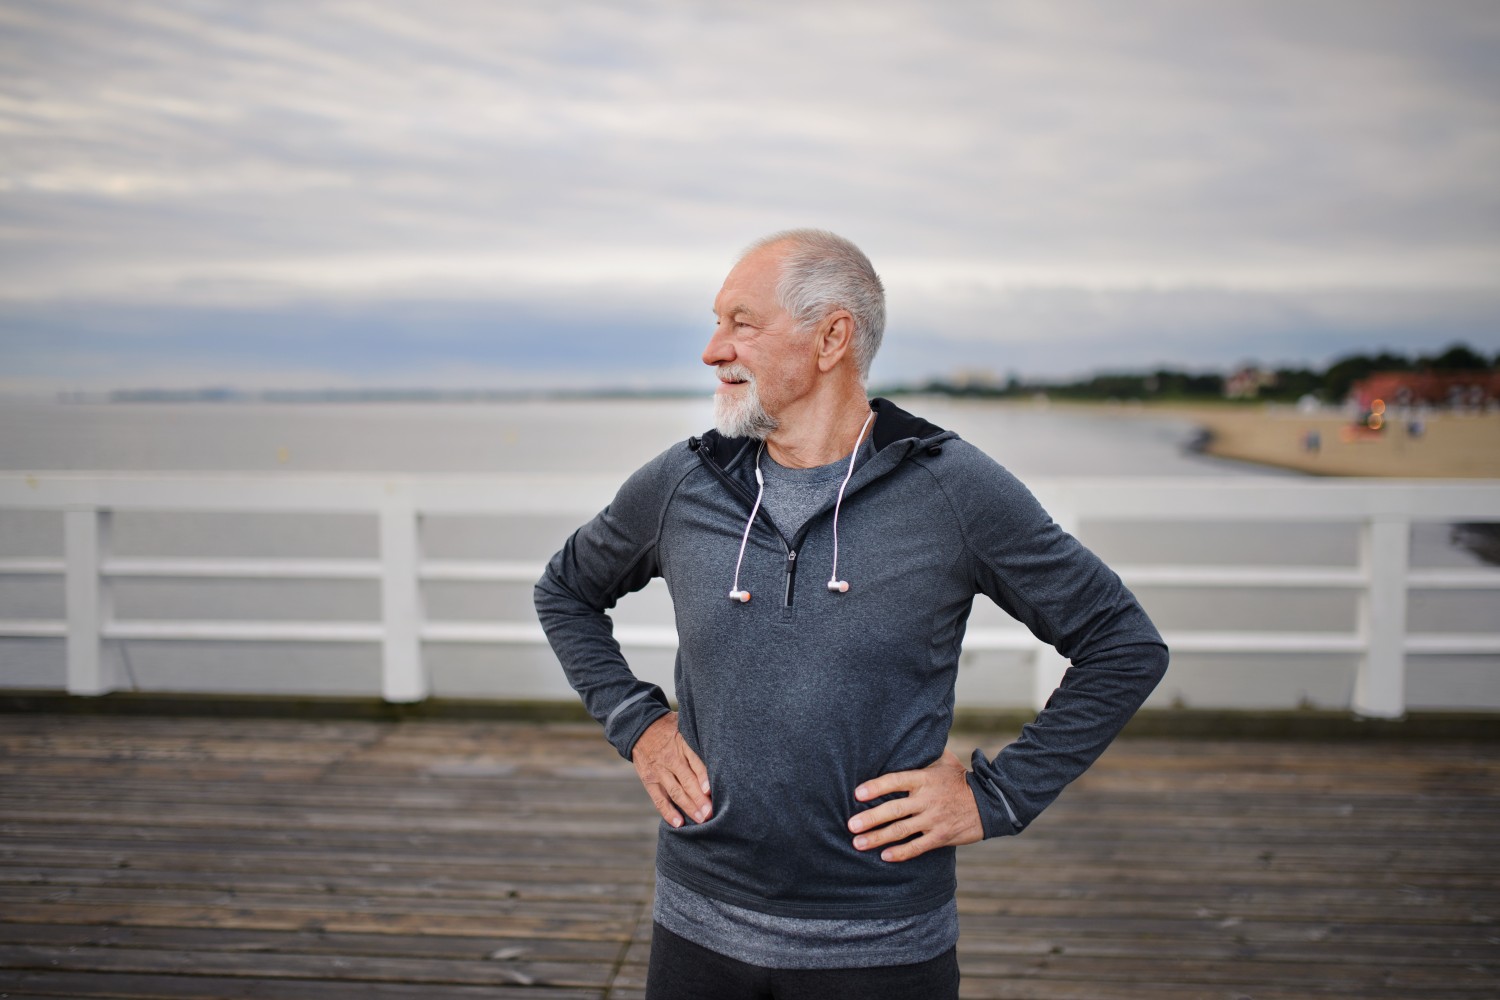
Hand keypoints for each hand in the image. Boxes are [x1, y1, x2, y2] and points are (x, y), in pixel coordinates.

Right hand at [631, 712, 711, 828]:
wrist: (639, 727)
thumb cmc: (670, 727)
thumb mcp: (684, 724)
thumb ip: (699, 737)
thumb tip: (723, 745)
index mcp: (682, 743)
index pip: (694, 761)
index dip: (702, 776)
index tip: (710, 790)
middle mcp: (670, 758)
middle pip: (687, 780)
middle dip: (699, 798)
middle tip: (710, 812)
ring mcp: (659, 771)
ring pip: (675, 792)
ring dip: (688, 807)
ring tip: (701, 819)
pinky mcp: (649, 780)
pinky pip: (658, 798)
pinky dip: (668, 812)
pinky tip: (678, 823)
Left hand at [848, 750, 982, 861]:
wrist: (990, 803)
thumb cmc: (962, 779)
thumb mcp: (946, 761)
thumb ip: (926, 751)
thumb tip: (911, 734)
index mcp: (925, 779)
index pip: (895, 781)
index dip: (875, 787)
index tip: (857, 794)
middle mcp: (927, 799)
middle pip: (894, 810)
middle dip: (870, 819)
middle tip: (851, 825)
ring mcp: (933, 819)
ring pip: (901, 830)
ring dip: (878, 838)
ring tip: (858, 843)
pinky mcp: (941, 837)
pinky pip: (917, 847)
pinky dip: (901, 853)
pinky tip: (885, 856)